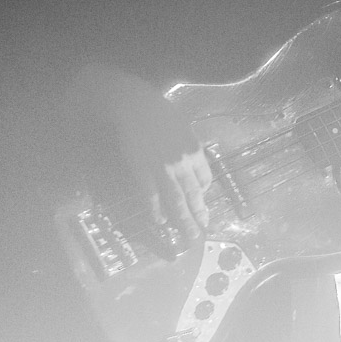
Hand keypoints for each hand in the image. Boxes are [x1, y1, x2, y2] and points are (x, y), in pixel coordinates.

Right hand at [70, 64, 212, 238]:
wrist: (135, 105)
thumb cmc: (160, 112)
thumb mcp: (183, 127)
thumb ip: (188, 147)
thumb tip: (190, 163)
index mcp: (195, 150)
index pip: (205, 178)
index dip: (204, 192)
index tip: (201, 200)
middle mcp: (182, 163)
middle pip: (193, 194)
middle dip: (198, 215)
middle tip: (201, 232)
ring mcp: (163, 169)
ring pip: (176, 200)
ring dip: (183, 220)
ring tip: (188, 236)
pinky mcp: (143, 171)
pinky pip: (151, 196)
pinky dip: (155, 210)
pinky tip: (159, 221)